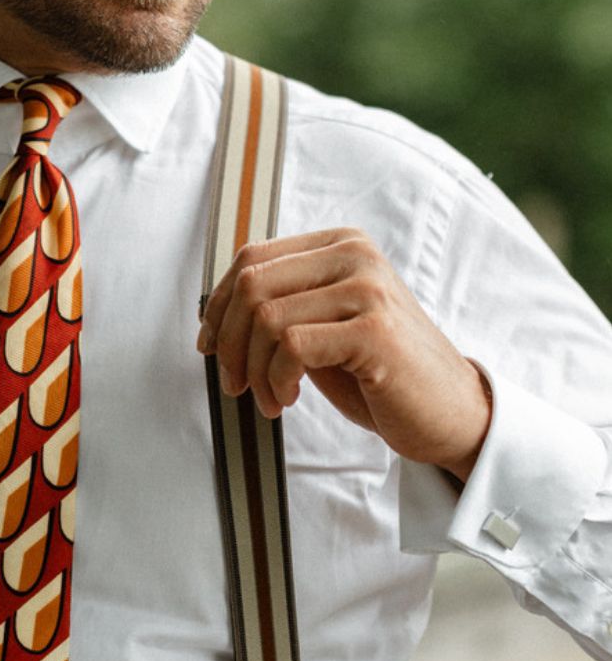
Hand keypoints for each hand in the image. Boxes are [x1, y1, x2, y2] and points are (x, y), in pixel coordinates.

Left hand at [197, 227, 490, 480]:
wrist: (451, 414)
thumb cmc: (380, 374)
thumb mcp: (323, 327)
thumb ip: (282, 306)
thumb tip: (214, 311)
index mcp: (340, 245)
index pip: (251, 258)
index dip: (219, 306)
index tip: (209, 347)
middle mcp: (354, 255)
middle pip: (251, 284)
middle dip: (228, 341)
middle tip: (235, 383)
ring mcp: (366, 289)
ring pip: (266, 316)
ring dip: (252, 368)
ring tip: (268, 398)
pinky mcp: (373, 330)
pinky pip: (291, 347)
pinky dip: (276, 380)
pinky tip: (287, 399)